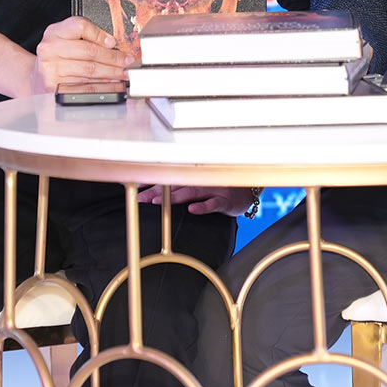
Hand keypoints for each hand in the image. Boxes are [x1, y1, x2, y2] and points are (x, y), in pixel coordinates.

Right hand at [28, 16, 131, 93]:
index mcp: (54, 32)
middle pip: (89, 51)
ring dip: (111, 73)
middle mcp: (50, 49)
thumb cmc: (55, 55)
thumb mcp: (65, 37)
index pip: (80, 26)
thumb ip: (87, 35)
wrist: (34, 76)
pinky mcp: (54, 88)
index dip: (100, 35)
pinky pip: (84, 87)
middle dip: (114, 58)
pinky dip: (101, 87)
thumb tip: (111, 43)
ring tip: (123, 74)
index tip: (114, 43)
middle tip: (128, 62)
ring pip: (89, 71)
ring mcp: (50, 69)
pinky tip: (112, 85)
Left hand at [136, 185, 260, 215]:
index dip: (152, 183)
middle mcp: (202, 180)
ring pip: (191, 192)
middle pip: (176, 185)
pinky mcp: (226, 201)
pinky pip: (213, 203)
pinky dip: (203, 206)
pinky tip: (192, 209)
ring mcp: (214, 189)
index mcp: (194, 177)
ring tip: (157, 201)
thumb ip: (182, 188)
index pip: (169, 179)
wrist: (249, 191)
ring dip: (174, 197)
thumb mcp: (202, 186)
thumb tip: (157, 193)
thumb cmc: (223, 189)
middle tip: (140, 198)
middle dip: (156, 191)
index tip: (136, 188)